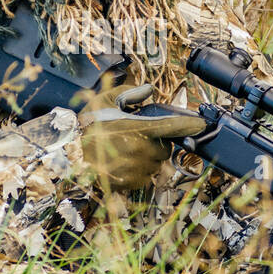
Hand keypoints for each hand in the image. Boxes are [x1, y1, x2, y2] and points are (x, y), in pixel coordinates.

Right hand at [80, 85, 195, 191]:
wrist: (70, 156)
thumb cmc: (87, 127)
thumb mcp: (105, 101)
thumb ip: (129, 93)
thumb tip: (147, 90)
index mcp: (142, 129)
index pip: (175, 127)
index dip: (191, 125)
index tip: (202, 125)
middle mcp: (145, 151)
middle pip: (165, 148)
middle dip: (156, 142)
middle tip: (137, 135)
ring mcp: (140, 169)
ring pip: (155, 163)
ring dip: (147, 156)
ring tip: (125, 149)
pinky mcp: (133, 182)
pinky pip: (144, 175)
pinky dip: (138, 169)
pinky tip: (121, 161)